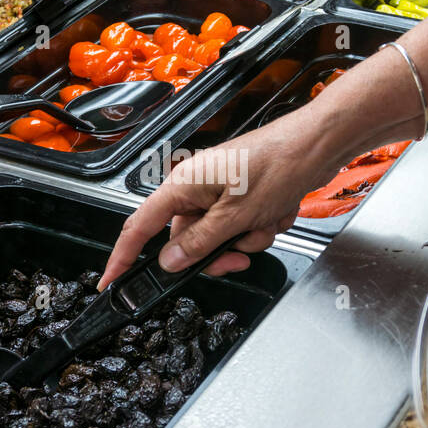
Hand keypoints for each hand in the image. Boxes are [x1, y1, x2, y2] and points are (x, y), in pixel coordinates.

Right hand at [98, 102, 346, 288]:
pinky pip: (242, 226)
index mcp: (183, 186)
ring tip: (268, 219)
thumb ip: (200, 243)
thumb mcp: (236, 214)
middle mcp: (196, 188)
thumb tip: (171, 262)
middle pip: (189, 240)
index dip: (122, 258)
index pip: (140, 228)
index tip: (111, 282)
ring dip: (248, 237)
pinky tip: (277, 210)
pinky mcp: (241, 195)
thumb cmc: (277, 163)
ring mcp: (220, 192)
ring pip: (220, 237)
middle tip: (239, 254)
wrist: (316, 145)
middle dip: (218, 252)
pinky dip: (262, 225)